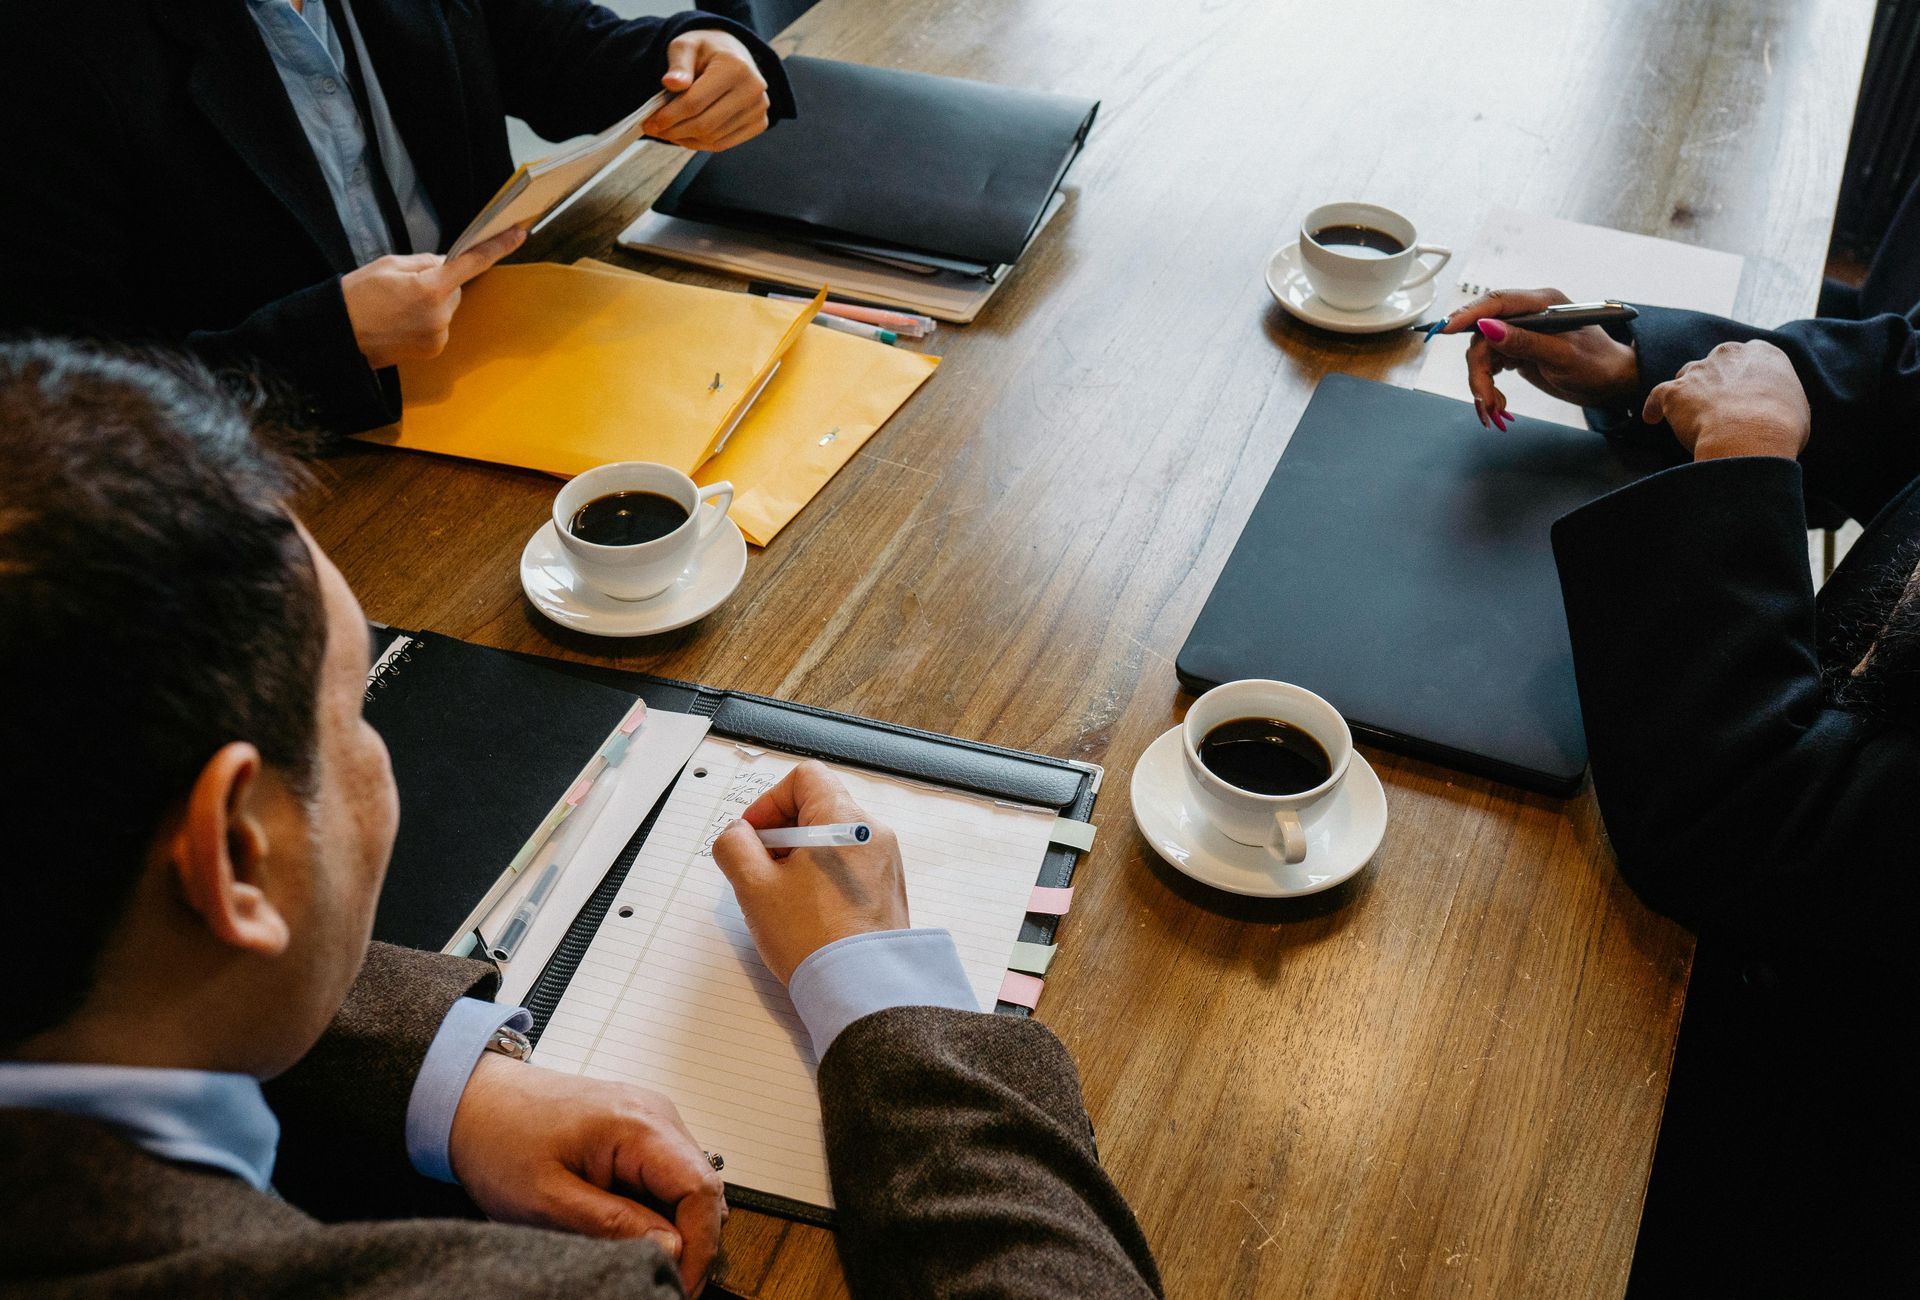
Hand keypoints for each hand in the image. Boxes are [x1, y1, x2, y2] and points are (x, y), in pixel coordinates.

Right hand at [339, 227, 523, 369]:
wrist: (338, 335)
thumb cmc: (358, 295)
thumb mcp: (389, 264)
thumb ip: (425, 262)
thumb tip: (449, 263)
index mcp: (429, 288)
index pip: (472, 263)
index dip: (497, 247)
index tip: (519, 234)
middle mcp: (440, 315)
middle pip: (455, 288)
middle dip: (439, 282)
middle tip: (406, 286)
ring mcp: (438, 335)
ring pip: (448, 307)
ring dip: (433, 302)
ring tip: (399, 306)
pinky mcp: (434, 349)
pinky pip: (441, 324)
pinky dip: (429, 319)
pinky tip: (403, 321)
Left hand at [449, 1053, 725, 1293]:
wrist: (474, 1101)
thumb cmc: (501, 1141)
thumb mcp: (548, 1201)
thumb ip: (613, 1225)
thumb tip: (672, 1249)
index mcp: (638, 1125)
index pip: (701, 1188)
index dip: (701, 1245)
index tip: (680, 1285)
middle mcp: (655, 1113)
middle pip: (704, 1185)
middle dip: (692, 1240)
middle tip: (665, 1282)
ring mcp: (650, 1117)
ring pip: (690, 1181)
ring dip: (677, 1225)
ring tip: (644, 1258)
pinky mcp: (640, 1128)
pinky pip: (669, 1172)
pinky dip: (661, 1207)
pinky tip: (634, 1230)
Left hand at [644, 30, 770, 151]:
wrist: (733, 54)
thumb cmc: (706, 50)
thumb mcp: (686, 46)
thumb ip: (678, 64)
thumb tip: (671, 83)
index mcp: (735, 67)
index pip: (695, 102)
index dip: (668, 116)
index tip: (649, 122)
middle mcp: (752, 90)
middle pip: (705, 124)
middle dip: (674, 130)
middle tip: (654, 130)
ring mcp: (759, 109)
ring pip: (713, 138)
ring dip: (685, 139)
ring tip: (667, 131)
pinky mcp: (759, 124)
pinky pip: (723, 144)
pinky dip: (700, 144)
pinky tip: (685, 135)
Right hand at [710, 762, 908, 983]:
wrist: (861, 990)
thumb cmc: (815, 940)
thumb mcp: (754, 888)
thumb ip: (735, 846)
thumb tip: (736, 834)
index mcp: (845, 821)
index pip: (805, 777)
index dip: (770, 800)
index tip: (754, 834)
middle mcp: (873, 834)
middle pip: (818, 806)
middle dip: (781, 832)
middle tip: (761, 867)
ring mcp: (884, 862)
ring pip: (832, 837)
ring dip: (799, 855)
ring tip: (782, 894)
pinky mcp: (886, 888)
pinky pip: (849, 864)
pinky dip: (822, 874)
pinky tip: (806, 909)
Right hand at [1437, 287, 1640, 428]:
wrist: (1609, 383)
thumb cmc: (1597, 364)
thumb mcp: (1563, 356)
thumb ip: (1525, 341)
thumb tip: (1489, 329)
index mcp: (1543, 305)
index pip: (1497, 303)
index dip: (1468, 314)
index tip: (1446, 328)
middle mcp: (1527, 315)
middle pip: (1483, 335)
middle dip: (1479, 371)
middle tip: (1484, 400)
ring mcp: (1520, 333)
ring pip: (1483, 354)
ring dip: (1483, 384)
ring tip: (1495, 409)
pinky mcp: (1516, 350)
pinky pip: (1490, 366)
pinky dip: (1489, 388)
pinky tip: (1498, 403)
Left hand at [1642, 339, 1809, 460]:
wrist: (1750, 437)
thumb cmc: (1781, 427)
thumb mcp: (1796, 408)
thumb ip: (1780, 400)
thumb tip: (1776, 411)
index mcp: (1763, 353)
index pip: (1749, 357)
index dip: (1743, 375)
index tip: (1742, 390)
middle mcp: (1729, 354)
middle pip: (1716, 363)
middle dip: (1714, 380)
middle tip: (1717, 403)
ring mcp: (1700, 370)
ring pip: (1687, 376)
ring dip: (1687, 392)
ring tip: (1689, 413)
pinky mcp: (1675, 391)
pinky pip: (1657, 395)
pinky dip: (1653, 406)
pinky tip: (1651, 417)